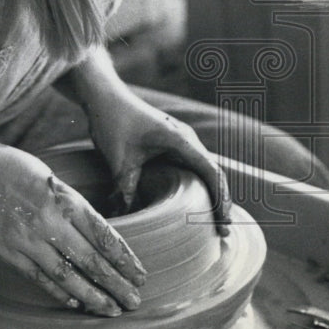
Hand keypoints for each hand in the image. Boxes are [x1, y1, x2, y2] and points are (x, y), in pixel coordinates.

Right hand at [0, 141, 146, 314]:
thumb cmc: (30, 177)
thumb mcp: (63, 188)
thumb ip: (82, 216)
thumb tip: (108, 247)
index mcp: (70, 202)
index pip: (105, 237)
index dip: (125, 260)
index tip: (140, 276)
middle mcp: (51, 222)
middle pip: (90, 260)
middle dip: (116, 284)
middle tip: (134, 301)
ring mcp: (29, 239)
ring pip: (66, 275)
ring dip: (92, 296)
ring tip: (111, 309)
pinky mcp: (10, 252)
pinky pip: (40, 278)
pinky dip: (60, 292)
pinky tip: (77, 303)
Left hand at [85, 86, 232, 235]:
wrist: (104, 96)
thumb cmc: (113, 121)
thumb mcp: (119, 159)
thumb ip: (126, 190)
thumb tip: (126, 221)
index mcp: (180, 140)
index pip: (211, 172)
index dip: (220, 198)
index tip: (223, 222)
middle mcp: (187, 139)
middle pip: (214, 173)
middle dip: (221, 202)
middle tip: (224, 233)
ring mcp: (181, 140)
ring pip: (205, 170)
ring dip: (212, 194)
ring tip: (216, 223)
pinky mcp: (172, 143)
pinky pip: (193, 167)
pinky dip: (200, 186)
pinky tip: (197, 204)